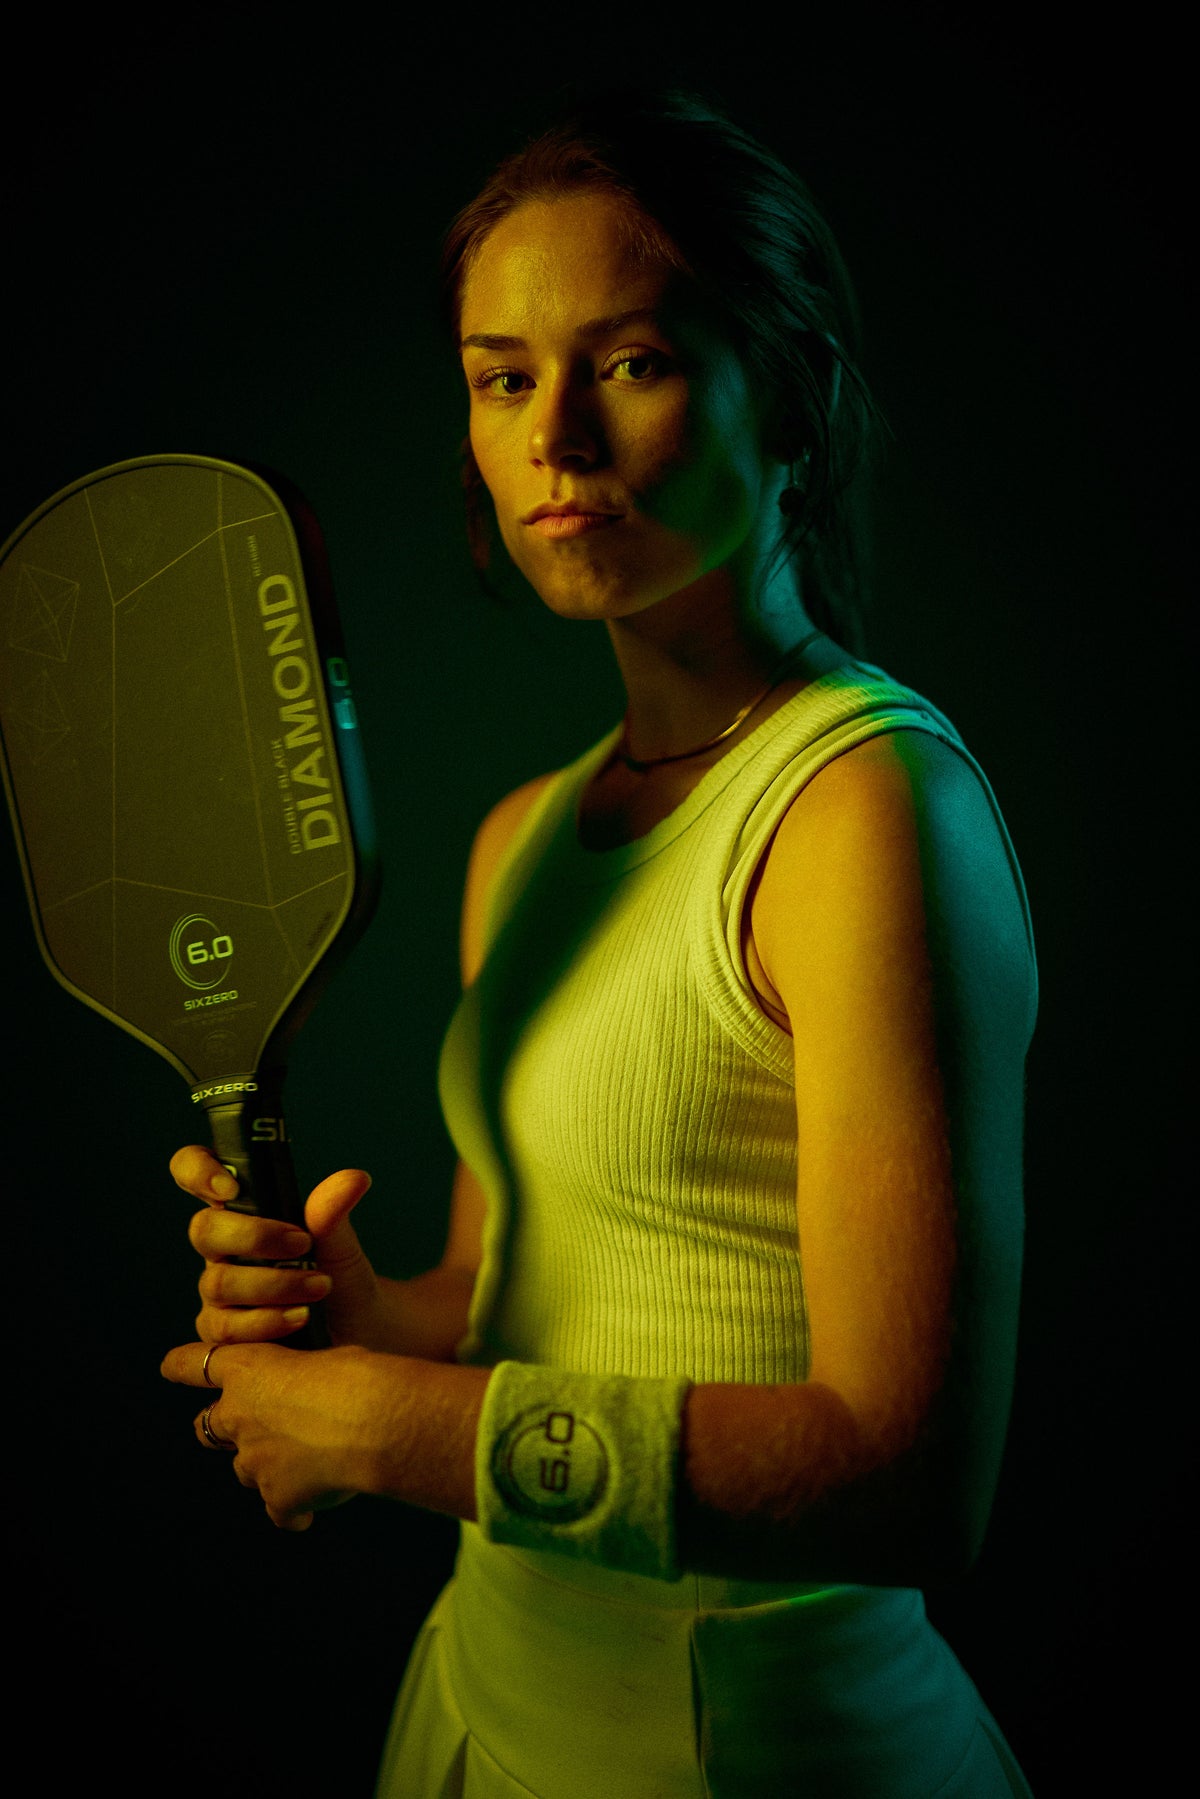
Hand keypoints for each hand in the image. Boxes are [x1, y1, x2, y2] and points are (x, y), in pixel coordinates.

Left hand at [160, 1337, 383, 1530]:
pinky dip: (293, 1509)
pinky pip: (280, 1511)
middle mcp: (238, 1416)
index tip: (169, 1366)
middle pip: (209, 1426)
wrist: (374, 1422)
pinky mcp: (278, 1498)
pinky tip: (314, 1507)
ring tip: (307, 1459)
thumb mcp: (326, 1356)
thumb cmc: (359, 1375)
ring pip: (245, 1469)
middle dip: (222, 1428)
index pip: (194, 1364)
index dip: (181, 1366)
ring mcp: (254, 1461)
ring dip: (266, 1464)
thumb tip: (315, 1390)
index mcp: (248, 1369)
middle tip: (249, 1427)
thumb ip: (304, 1374)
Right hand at [170, 1146, 386, 1348]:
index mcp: (244, 1210)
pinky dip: (267, 1322)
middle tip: (303, 1244)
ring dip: (272, 1284)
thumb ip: (335, 1213)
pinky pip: (225, 1329)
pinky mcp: (222, 1334)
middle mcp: (224, 1248)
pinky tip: (301, 1317)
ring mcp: (219, 1292)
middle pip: (203, 1229)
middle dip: (253, 1236)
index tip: (230, 1187)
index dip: (197, 1169)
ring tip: (320, 1286)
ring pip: (217, 1283)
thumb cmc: (342, 1283)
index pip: (196, 1172)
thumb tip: (354, 1179)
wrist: (357, 1336)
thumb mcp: (343, 1247)